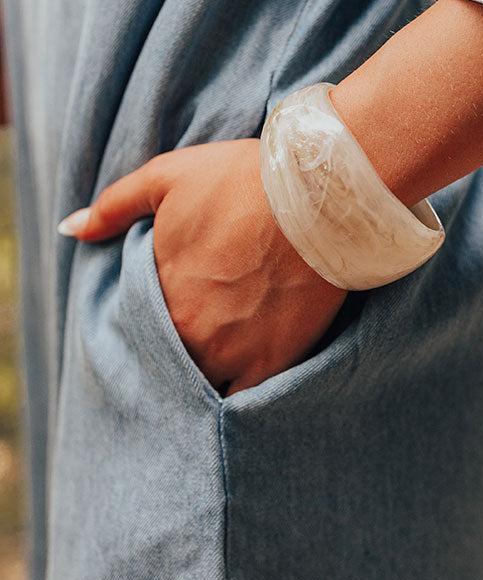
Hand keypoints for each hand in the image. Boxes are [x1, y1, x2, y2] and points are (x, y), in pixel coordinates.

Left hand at [58, 139, 346, 394]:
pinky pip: (243, 402)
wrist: (317, 197)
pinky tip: (236, 388)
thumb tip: (69, 229)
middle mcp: (189, 333)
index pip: (136, 328)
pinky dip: (236, 398)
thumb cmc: (241, 181)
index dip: (145, 325)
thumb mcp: (167, 177)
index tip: (160, 316)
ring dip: (200, 379)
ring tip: (212, 365)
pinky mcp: (272, 364)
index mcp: (159, 293)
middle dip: (171, 356)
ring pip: (201, 387)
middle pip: (167, 362)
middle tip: (191, 340)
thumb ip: (113, 206)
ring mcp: (231, 354)